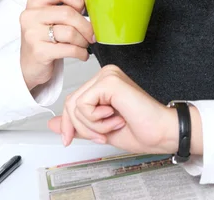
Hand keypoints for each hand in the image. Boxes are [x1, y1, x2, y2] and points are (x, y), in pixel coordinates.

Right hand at [20, 0, 94, 90]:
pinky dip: (81, 52)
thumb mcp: (52, 15)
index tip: (85, 9)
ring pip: (70, 32)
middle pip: (68, 13)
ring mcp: (33, 34)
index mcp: (35, 1)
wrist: (31, 64)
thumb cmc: (45, 37)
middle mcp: (31, 15)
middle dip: (86, 25)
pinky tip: (82, 54)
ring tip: (85, 44)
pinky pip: (69, 49)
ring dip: (84, 40)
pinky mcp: (39, 52)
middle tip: (92, 33)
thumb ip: (67, 1)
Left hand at [47, 65, 178, 154]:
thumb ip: (77, 125)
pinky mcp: (110, 81)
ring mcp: (108, 75)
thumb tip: (53, 123)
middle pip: (71, 102)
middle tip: (103, 135)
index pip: (72, 101)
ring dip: (91, 126)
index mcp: (104, 84)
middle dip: (81, 127)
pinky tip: (116, 118)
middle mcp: (105, 75)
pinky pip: (84, 104)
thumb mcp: (99, 130)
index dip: (69, 124)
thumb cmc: (140, 130)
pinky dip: (96, 120)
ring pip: (75, 105)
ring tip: (113, 125)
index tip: (71, 140)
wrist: (160, 133)